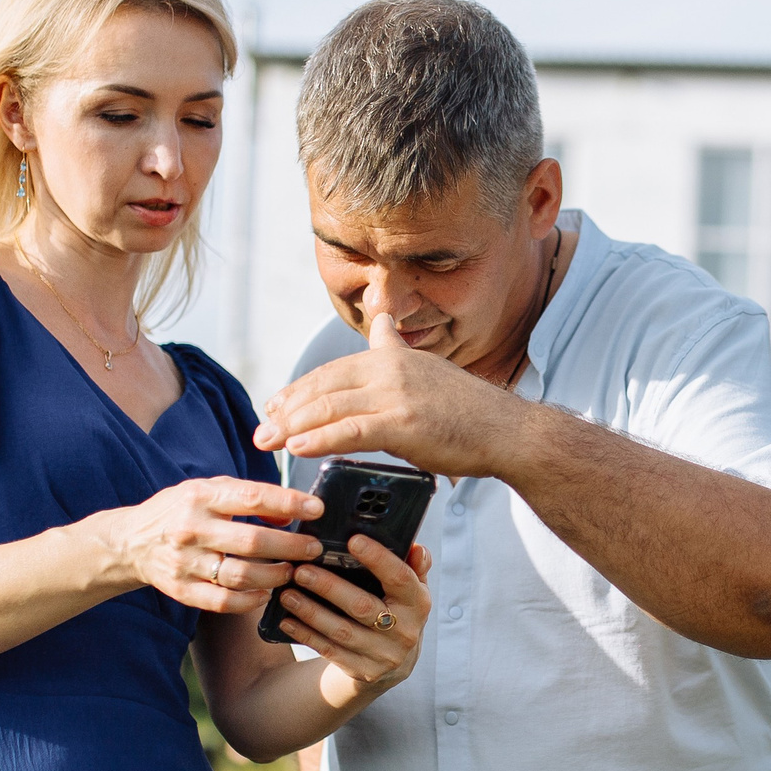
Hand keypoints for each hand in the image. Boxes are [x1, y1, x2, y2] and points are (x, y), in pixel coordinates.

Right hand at [96, 476, 325, 613]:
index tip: (316, 509)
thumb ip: (247, 496)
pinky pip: (222, 602)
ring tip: (292, 572)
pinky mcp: (181, 589)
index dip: (289, 503)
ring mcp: (185, 562)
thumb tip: (289, 515)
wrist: (131, 542)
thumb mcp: (208, 490)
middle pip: (252, 541)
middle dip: (291, 547)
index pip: (252, 498)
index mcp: (201, 496)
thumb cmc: (179, 512)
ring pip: (240, 575)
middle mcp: (191, 528)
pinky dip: (249, 601)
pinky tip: (264, 594)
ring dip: (274, 576)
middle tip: (313, 549)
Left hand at [252, 312, 530, 477]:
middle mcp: (391, 369)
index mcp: (392, 357)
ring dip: (292, 427)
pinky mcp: (405, 425)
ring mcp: (398, 395)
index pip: (331, 372)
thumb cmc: (471, 412)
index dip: (297, 390)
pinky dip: (319, 439)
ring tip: (268, 443)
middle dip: (286, 410)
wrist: (509, 432)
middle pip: (323, 387)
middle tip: (261, 431)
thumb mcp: (428, 369)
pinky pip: (350, 431)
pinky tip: (298, 449)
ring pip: (330, 408)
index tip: (275, 407)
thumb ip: (396, 348)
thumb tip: (381, 321)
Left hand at [272, 536, 434, 696]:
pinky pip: (331, 651)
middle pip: (363, 606)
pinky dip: (307, 636)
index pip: (400, 578)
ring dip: (311, 612)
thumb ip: (413, 566)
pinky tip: (288, 621)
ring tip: (287, 594)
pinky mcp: (364, 671)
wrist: (395, 663)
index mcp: (418, 603)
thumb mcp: (410, 589)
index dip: (379, 558)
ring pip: (342, 631)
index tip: (353, 541)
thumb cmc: (397, 611)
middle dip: (329, 587)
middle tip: (300, 570)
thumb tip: (415, 547)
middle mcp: (405, 631)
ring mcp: (384, 655)